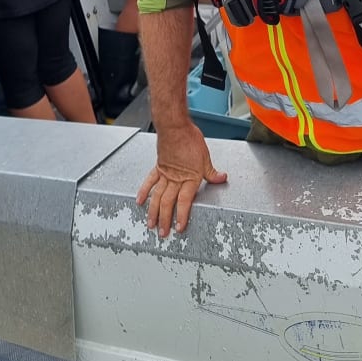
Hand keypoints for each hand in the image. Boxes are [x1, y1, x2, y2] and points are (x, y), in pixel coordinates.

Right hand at [136, 122, 227, 236]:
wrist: (175, 127)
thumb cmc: (190, 139)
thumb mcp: (206, 157)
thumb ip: (212, 172)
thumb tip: (221, 178)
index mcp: (190, 178)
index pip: (185, 202)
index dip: (182, 216)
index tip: (179, 228)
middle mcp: (176, 179)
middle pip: (168, 203)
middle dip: (165, 220)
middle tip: (162, 233)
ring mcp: (165, 174)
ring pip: (157, 197)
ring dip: (153, 211)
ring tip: (150, 224)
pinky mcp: (158, 167)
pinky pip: (150, 182)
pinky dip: (144, 192)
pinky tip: (140, 201)